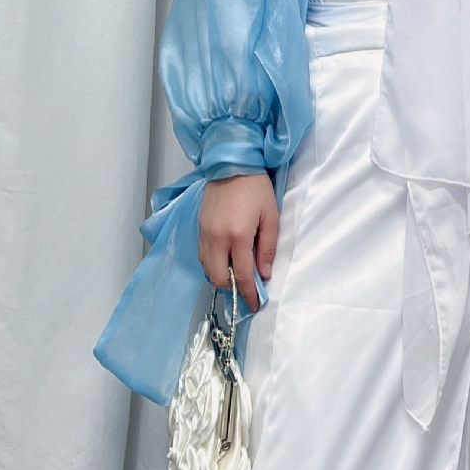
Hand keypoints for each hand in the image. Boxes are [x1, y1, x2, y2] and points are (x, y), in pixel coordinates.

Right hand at [198, 172, 277, 309]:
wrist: (232, 164)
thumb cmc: (256, 189)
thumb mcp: (271, 217)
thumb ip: (267, 248)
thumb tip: (264, 274)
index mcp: (238, 235)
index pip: (241, 275)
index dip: (249, 294)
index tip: (254, 305)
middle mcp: (217, 238)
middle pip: (218, 278)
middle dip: (232, 289)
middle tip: (246, 289)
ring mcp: (204, 233)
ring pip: (207, 268)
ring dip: (221, 277)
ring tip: (236, 274)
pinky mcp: (199, 228)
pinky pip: (202, 255)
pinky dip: (212, 264)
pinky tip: (224, 260)